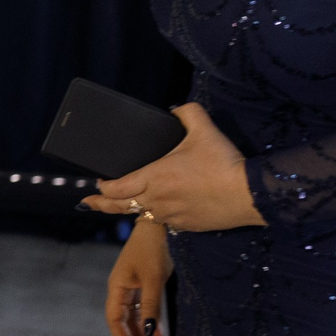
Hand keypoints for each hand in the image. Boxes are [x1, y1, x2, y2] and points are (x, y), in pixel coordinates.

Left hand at [81, 102, 264, 232]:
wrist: (249, 195)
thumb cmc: (223, 163)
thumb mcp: (204, 128)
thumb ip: (187, 113)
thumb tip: (175, 110)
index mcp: (153, 177)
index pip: (116, 187)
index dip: (103, 187)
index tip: (98, 183)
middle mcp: (156, 200)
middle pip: (120, 206)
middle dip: (101, 204)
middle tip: (87, 204)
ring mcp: (170, 216)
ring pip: (143, 215)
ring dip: (134, 209)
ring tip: (126, 206)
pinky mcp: (186, 226)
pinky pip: (166, 222)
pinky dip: (159, 215)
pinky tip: (162, 211)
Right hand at [102, 220, 170, 335]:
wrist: (158, 226)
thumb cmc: (152, 250)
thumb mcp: (154, 280)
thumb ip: (151, 307)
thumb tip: (148, 333)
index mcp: (116, 288)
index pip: (115, 320)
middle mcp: (120, 289)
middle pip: (124, 321)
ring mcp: (131, 287)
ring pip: (134, 316)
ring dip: (142, 333)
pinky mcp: (142, 284)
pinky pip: (143, 308)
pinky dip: (150, 321)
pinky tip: (157, 333)